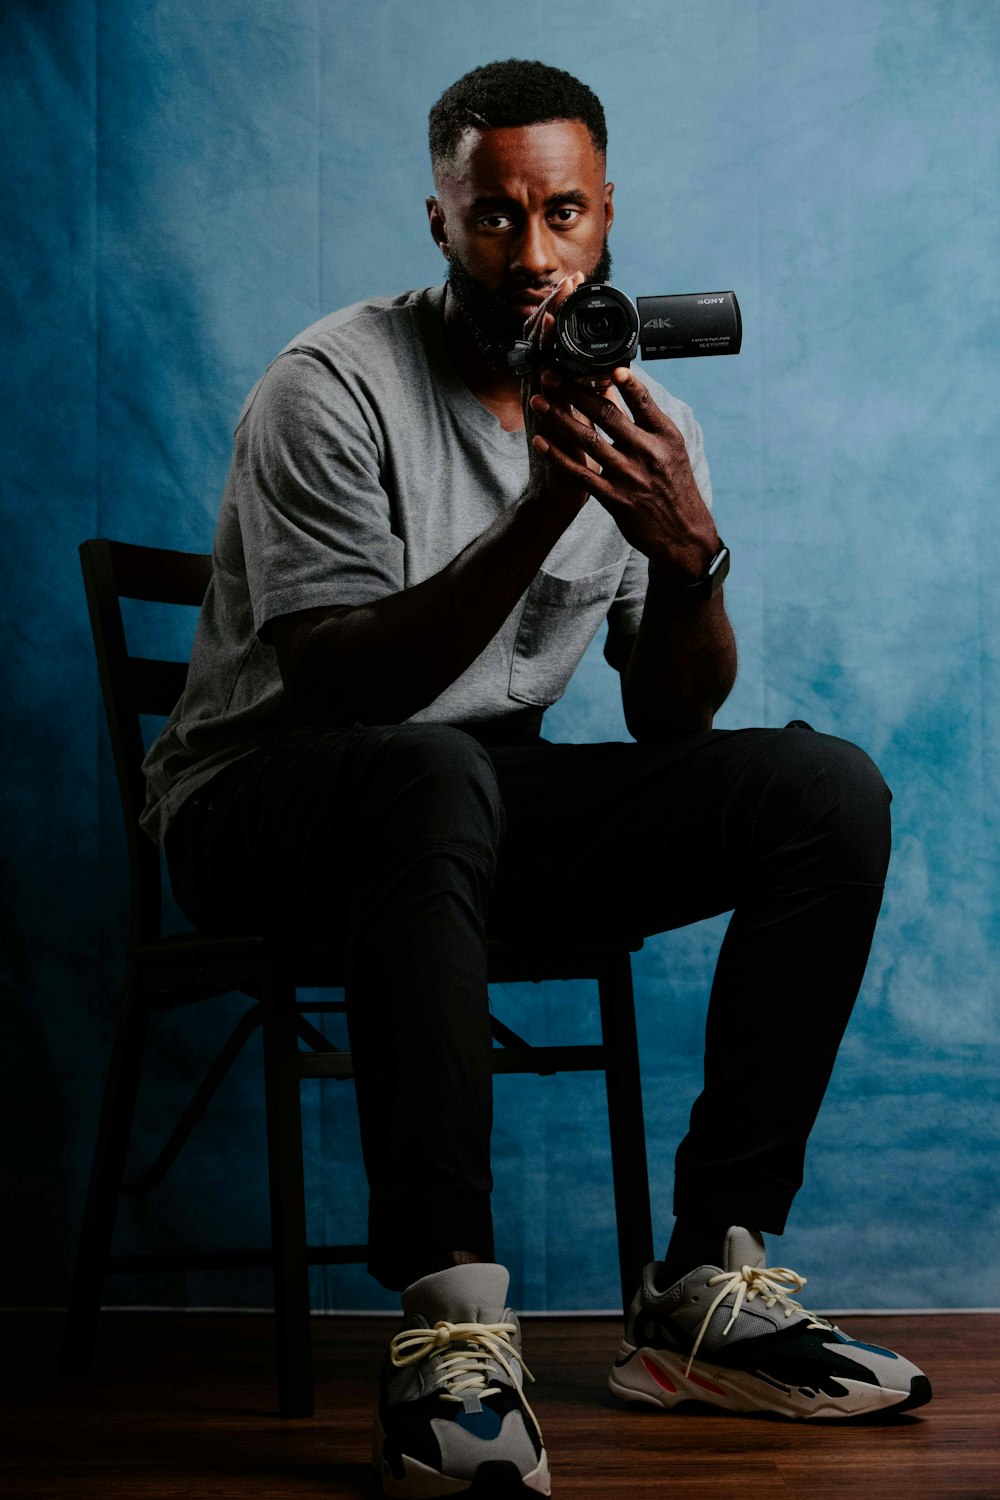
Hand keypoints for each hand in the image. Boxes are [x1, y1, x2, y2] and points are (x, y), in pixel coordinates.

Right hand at [519, 273, 596, 513]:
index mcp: (553, 389)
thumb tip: (610, 372)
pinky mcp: (541, 434)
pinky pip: (538, 405)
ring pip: (537, 368)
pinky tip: (547, 369)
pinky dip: (542, 386)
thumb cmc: (575, 461)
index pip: (553, 340)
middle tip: (563, 283)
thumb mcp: (584, 420)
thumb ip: (592, 395)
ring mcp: (538, 412)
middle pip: (541, 343)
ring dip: (541, 340)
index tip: (573, 284)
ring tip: (549, 311)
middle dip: (551, 311)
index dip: (560, 311)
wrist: (556, 499)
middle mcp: (541, 394)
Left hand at [528, 366, 719, 579]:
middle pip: (606, 415)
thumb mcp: (672, 449)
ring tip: (538, 401)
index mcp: (665, 436)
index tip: (603, 363)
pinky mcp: (615, 499)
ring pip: (588, 440)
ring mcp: (630, 476)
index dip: (623, 381)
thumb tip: (619, 385)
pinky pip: (581, 474)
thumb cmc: (674, 486)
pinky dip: (558, 457)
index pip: (642, 400)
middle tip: (551, 374)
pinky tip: (541, 442)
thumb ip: (647, 420)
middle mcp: (648, 453)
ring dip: (559, 418)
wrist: (682, 534)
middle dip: (575, 392)